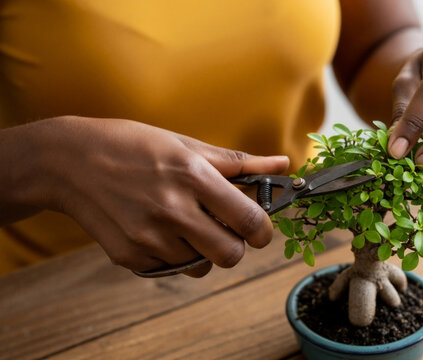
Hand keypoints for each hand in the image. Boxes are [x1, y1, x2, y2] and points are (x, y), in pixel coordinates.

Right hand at [20, 116, 288, 276]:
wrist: (68, 160)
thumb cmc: (133, 145)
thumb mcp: (186, 144)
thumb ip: (238, 163)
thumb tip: (284, 165)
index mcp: (193, 176)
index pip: (249, 220)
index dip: (263, 230)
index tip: (259, 229)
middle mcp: (172, 209)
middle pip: (230, 255)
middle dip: (235, 246)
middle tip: (224, 230)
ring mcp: (148, 236)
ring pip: (199, 266)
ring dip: (200, 250)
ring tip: (182, 223)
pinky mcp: (129, 255)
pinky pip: (169, 269)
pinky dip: (171, 255)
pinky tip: (156, 228)